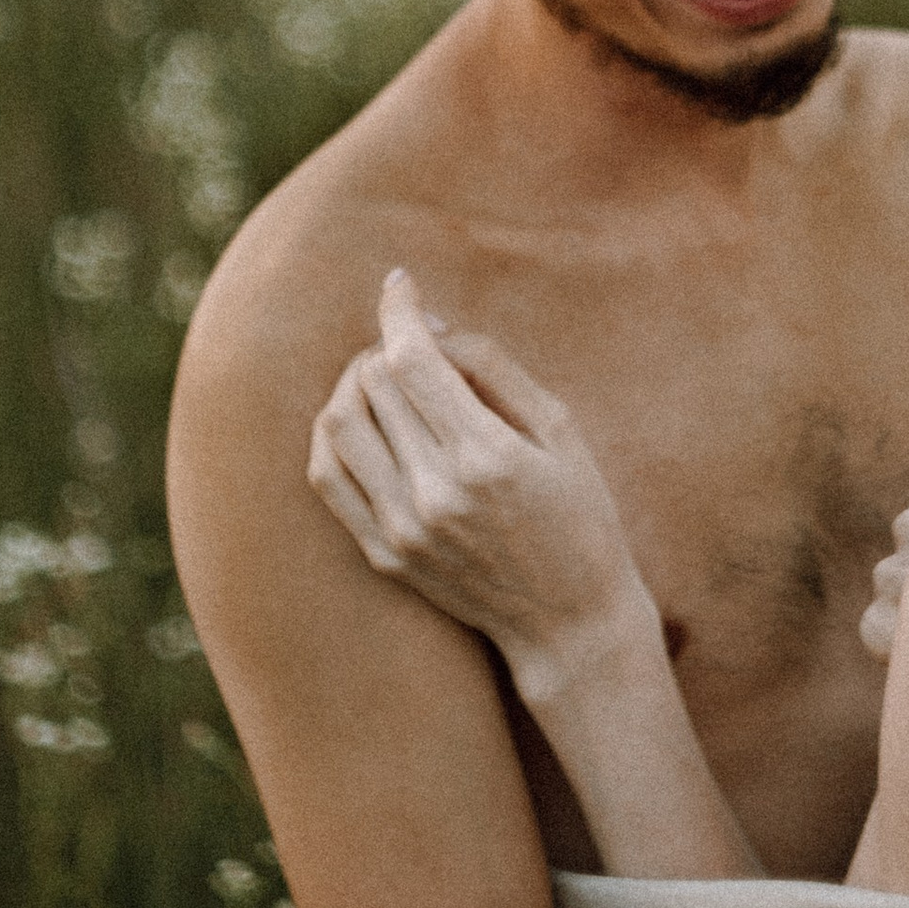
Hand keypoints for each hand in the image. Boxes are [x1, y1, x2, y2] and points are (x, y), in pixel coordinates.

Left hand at [309, 273, 654, 704]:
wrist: (570, 624)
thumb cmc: (581, 516)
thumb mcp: (560, 429)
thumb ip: (493, 368)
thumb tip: (430, 324)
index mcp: (486, 456)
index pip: (411, 359)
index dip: (399, 309)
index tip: (400, 283)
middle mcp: (435, 492)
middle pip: (372, 383)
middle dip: (385, 345)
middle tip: (413, 343)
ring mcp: (402, 528)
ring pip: (337, 423)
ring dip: (353, 384)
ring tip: (385, 379)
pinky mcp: (383, 554)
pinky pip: (327, 475)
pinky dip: (332, 433)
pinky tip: (360, 419)